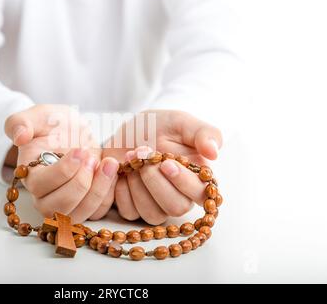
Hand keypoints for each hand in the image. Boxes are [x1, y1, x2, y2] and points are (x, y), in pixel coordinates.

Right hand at [4, 104, 118, 222]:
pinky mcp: (85, 207)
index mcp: (30, 176)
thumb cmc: (54, 125)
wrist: (76, 132)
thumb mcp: (38, 116)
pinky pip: (98, 212)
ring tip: (109, 164)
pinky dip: (108, 194)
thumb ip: (20, 122)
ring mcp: (65, 206)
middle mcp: (44, 198)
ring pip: (79, 214)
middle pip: (59, 207)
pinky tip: (112, 172)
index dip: (62, 171)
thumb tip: (19, 137)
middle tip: (92, 158)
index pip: (40, 186)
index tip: (80, 151)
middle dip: (80, 184)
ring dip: (98, 190)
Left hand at [102, 110, 221, 224]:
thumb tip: (214, 153)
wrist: (125, 131)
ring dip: (137, 183)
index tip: (166, 163)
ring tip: (130, 156)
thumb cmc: (157, 127)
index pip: (201, 193)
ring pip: (152, 214)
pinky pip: (129, 211)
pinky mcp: (133, 209)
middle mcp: (179, 197)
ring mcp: (156, 207)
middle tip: (142, 153)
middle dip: (155, 181)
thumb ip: (203, 133)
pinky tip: (119, 168)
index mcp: (196, 177)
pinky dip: (121, 188)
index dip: (184, 182)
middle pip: (176, 207)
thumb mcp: (180, 122)